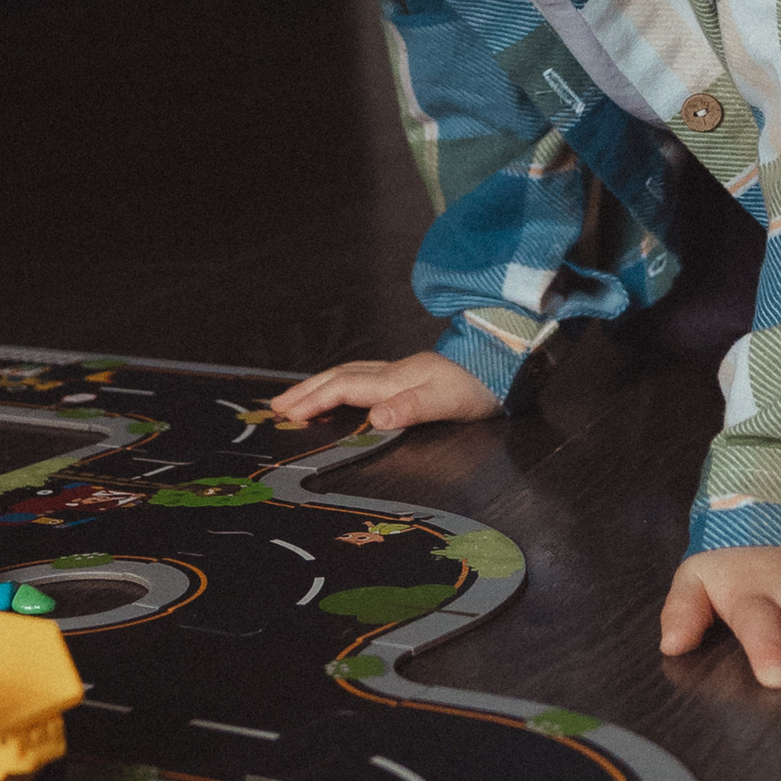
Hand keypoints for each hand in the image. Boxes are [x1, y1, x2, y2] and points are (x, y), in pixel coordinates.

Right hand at [271, 349, 504, 432]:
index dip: (315, 401)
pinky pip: (361, 376)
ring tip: (298, 397)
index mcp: (396, 380)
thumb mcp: (448, 401)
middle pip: (339, 377)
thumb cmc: (478, 384)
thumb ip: (411, 408)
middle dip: (306, 391)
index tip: (288, 413)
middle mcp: (393, 373)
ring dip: (319, 385)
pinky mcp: (409, 375)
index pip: (345, 388)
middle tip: (277, 404)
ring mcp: (400, 371)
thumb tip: (374, 418)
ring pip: (348, 374)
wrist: (503, 362)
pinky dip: (340, 383)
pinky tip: (341, 390)